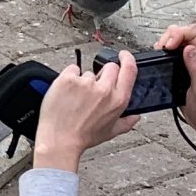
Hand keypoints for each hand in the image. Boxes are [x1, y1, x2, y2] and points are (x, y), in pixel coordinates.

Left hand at [32, 55, 138, 171]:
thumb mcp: (110, 132)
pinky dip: (69, 78)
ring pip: (88, 72)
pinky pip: (72, 69)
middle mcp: (104, 89)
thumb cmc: (83, 136)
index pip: (130, 70)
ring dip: (83, 81)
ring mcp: (86, 82)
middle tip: (92, 89)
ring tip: (75, 99)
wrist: (59, 139)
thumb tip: (136, 116)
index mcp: (118, 100)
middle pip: (109, 67)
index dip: (128, 59)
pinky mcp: (68, 78)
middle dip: (103, 74)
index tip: (124, 55)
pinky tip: (66, 93)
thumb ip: (126, 122)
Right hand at [156, 24, 195, 144]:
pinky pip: (175, 51)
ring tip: (160, 50)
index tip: (170, 44)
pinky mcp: (185, 65)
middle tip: (162, 47)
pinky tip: (160, 54)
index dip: (181, 33)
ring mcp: (193, 60)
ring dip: (167, 41)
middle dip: (171, 35)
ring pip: (180, 40)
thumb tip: (190, 49)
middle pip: (187, 33)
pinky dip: (165, 50)